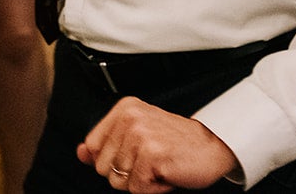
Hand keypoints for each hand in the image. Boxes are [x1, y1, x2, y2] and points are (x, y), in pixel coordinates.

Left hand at [79, 97, 237, 192]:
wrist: (214, 147)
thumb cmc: (176, 144)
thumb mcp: (137, 137)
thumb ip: (105, 145)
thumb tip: (81, 153)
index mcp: (124, 109)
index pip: (92, 147)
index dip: (113, 161)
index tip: (136, 154)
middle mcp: (130, 117)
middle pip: (103, 168)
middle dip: (127, 174)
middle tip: (152, 160)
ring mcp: (140, 135)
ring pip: (118, 182)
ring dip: (142, 182)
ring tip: (160, 165)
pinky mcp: (151, 155)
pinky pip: (137, 190)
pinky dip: (154, 189)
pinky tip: (167, 173)